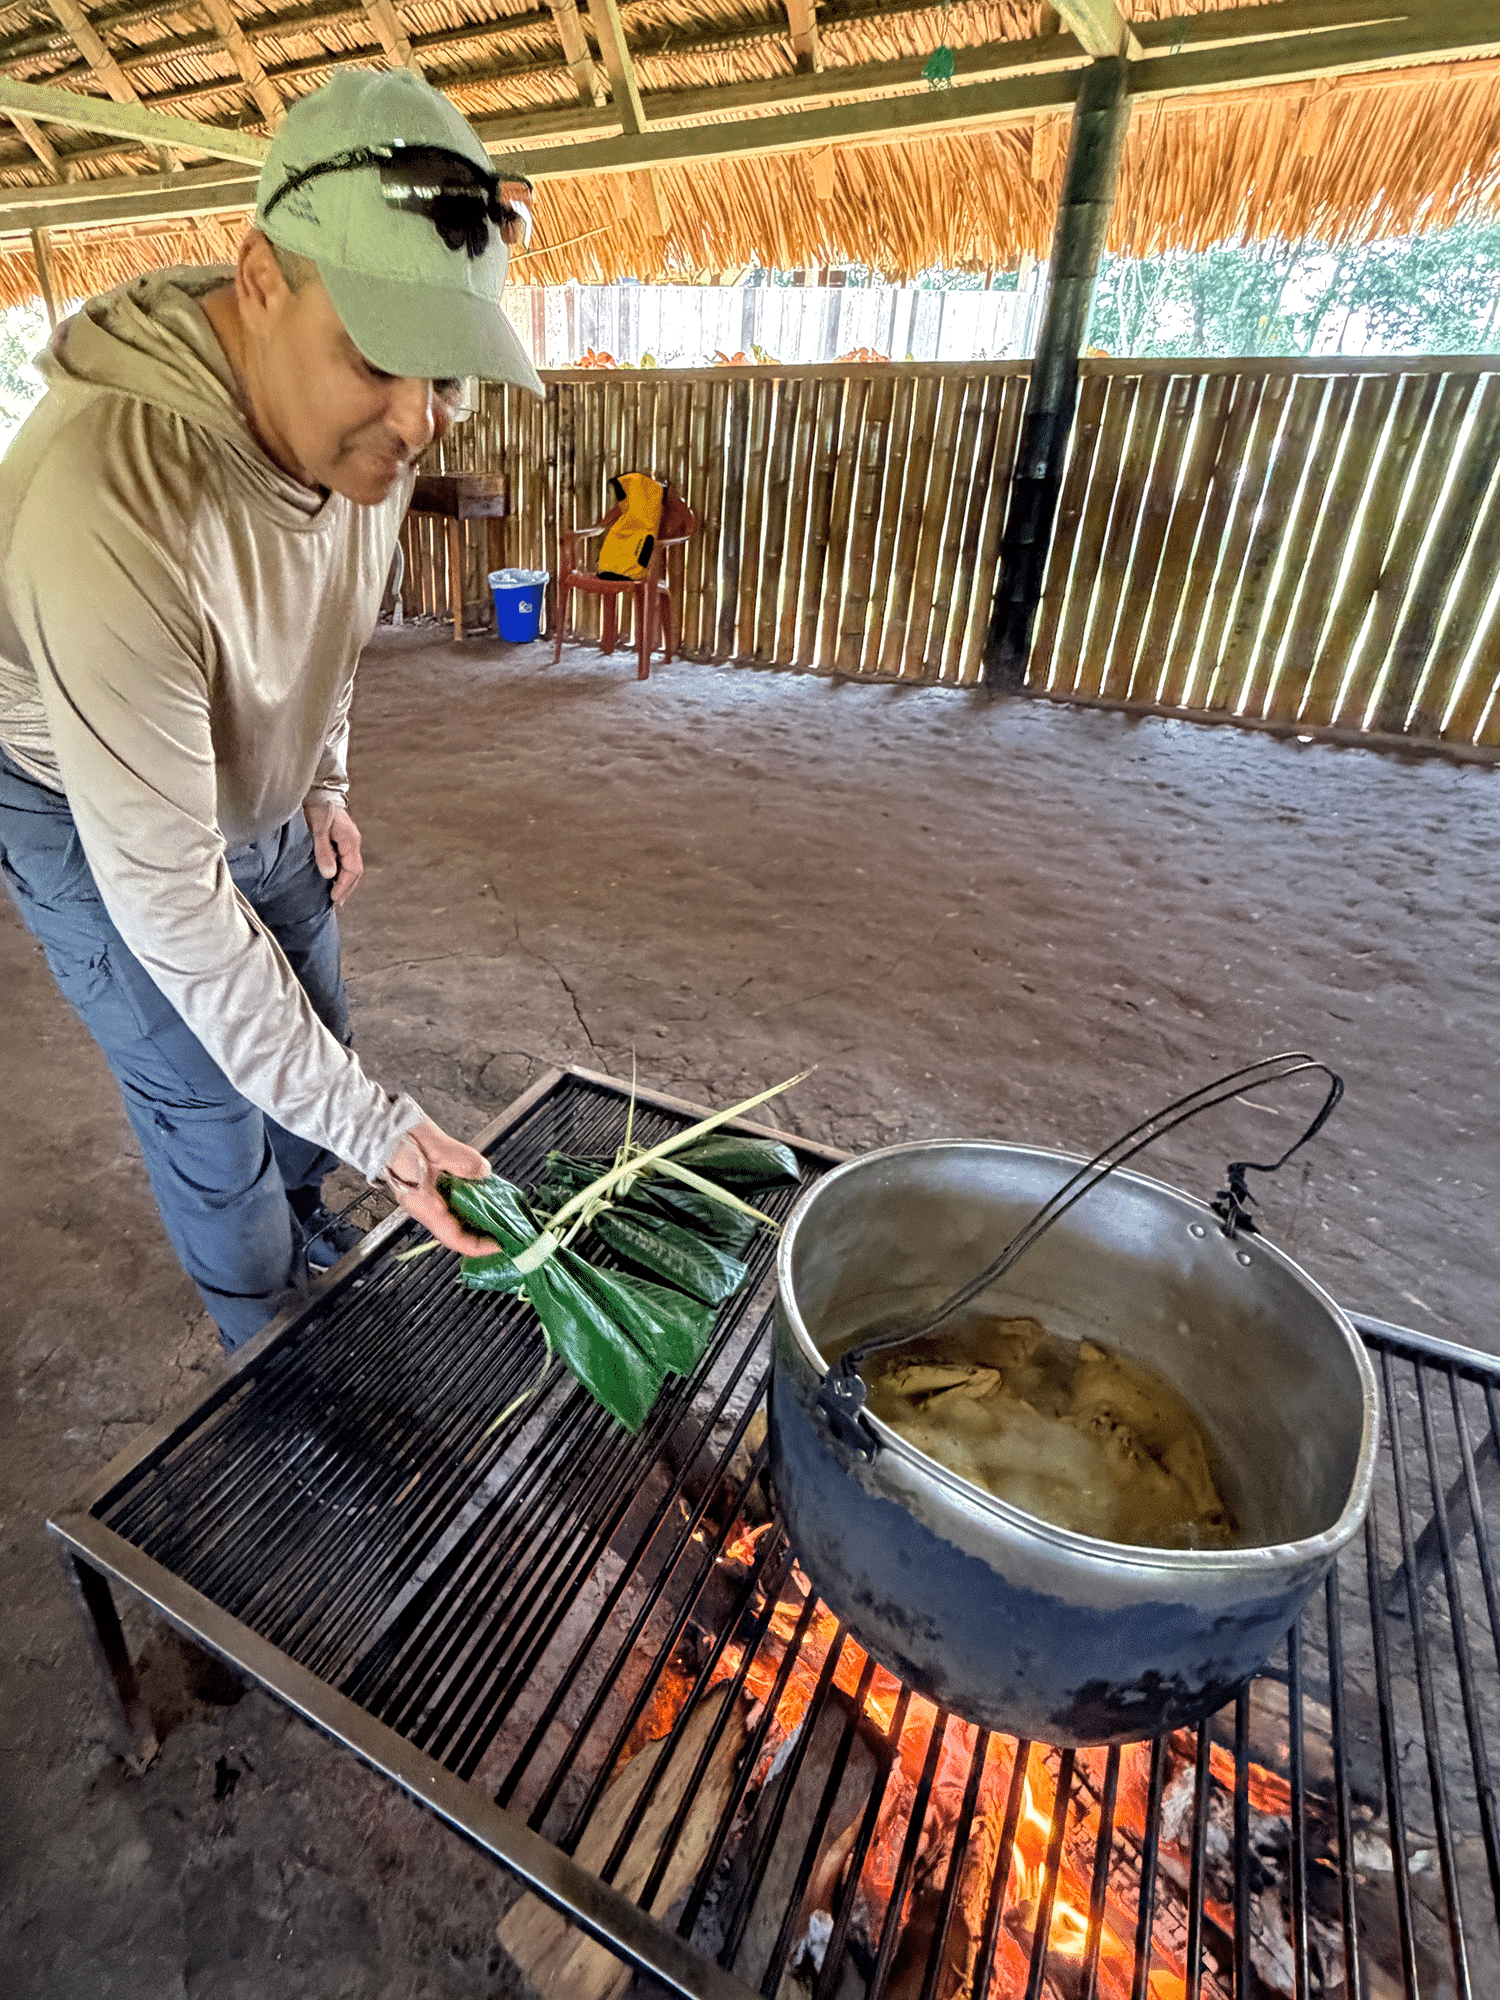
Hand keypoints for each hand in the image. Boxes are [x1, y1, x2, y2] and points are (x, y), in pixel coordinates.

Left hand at [304, 800, 363, 907]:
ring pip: (352, 867)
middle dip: (347, 888)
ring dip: (346, 882)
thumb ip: (323, 852)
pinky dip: (343, 874)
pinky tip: (335, 879)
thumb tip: (330, 875)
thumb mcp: (318, 830)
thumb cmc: (318, 808)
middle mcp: (353, 842)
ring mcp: (350, 841)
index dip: (343, 886)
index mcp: (350, 841)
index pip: (352, 870)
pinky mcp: (343, 839)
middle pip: (356, 871)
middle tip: (337, 902)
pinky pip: (347, 861)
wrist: (319, 791)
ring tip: (337, 896)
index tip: (333, 898)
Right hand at [382, 1118, 496, 1256]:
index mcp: (424, 1206)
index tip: (499, 1244)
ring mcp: (426, 1196)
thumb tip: (483, 1172)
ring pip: (457, 1215)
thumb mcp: (437, 1149)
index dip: (479, 1246)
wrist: (379, 1126)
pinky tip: (482, 1188)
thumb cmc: (398, 1139)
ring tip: (499, 1209)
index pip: (455, 1239)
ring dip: (478, 1214)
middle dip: (483, 1230)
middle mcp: (424, 1206)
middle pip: (459, 1230)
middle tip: (506, 1227)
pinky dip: (469, 1197)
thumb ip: (464, 1162)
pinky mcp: (427, 1184)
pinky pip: (452, 1199)